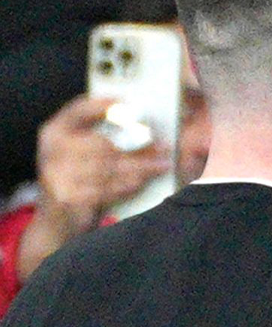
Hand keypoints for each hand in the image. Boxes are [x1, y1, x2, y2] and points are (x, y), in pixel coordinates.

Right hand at [17, 95, 169, 281]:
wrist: (55, 225)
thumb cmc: (76, 184)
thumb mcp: (78, 156)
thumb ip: (98, 139)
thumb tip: (144, 128)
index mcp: (53, 133)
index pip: (77, 110)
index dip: (102, 104)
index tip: (128, 101)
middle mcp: (51, 151)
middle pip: (104, 143)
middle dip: (139, 147)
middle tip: (165, 146)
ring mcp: (57, 175)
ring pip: (111, 167)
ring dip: (142, 167)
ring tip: (163, 164)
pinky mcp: (69, 197)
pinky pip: (109, 187)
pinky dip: (130, 184)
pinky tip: (145, 182)